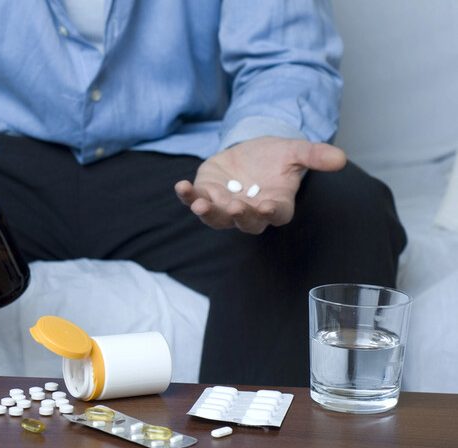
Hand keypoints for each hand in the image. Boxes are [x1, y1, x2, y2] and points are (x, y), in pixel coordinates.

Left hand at [175, 136, 345, 233]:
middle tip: (236, 207)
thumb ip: (315, 156)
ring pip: (217, 218)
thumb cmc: (276, 157)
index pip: (275, 215)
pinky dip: (187, 197)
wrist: (251, 151)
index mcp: (275, 205)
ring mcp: (225, 206)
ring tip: (200, 204)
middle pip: (245, 222)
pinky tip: (181, 187)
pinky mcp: (206, 195)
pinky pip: (195, 201)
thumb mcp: (295, 151)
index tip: (266, 206)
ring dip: (207, 212)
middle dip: (239, 216)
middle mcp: (250, 212)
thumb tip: (341, 158)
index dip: (270, 213)